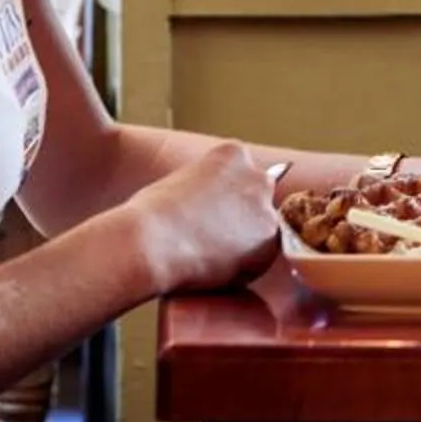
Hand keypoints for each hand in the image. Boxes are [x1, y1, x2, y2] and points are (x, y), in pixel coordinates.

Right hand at [130, 138, 281, 294]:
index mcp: (233, 154)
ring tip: (207, 254)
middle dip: (241, 218)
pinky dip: (242, 268)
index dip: (223, 200)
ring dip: (243, 245)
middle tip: (210, 237)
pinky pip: (260, 259)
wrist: (151, 242)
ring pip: (260, 231)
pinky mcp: (269, 239)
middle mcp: (257, 176)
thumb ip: (208, 188)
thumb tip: (215, 205)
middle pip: (257, 200)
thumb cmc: (152, 215)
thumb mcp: (183, 182)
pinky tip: (215, 267)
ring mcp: (265, 207)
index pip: (242, 176)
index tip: (205, 214)